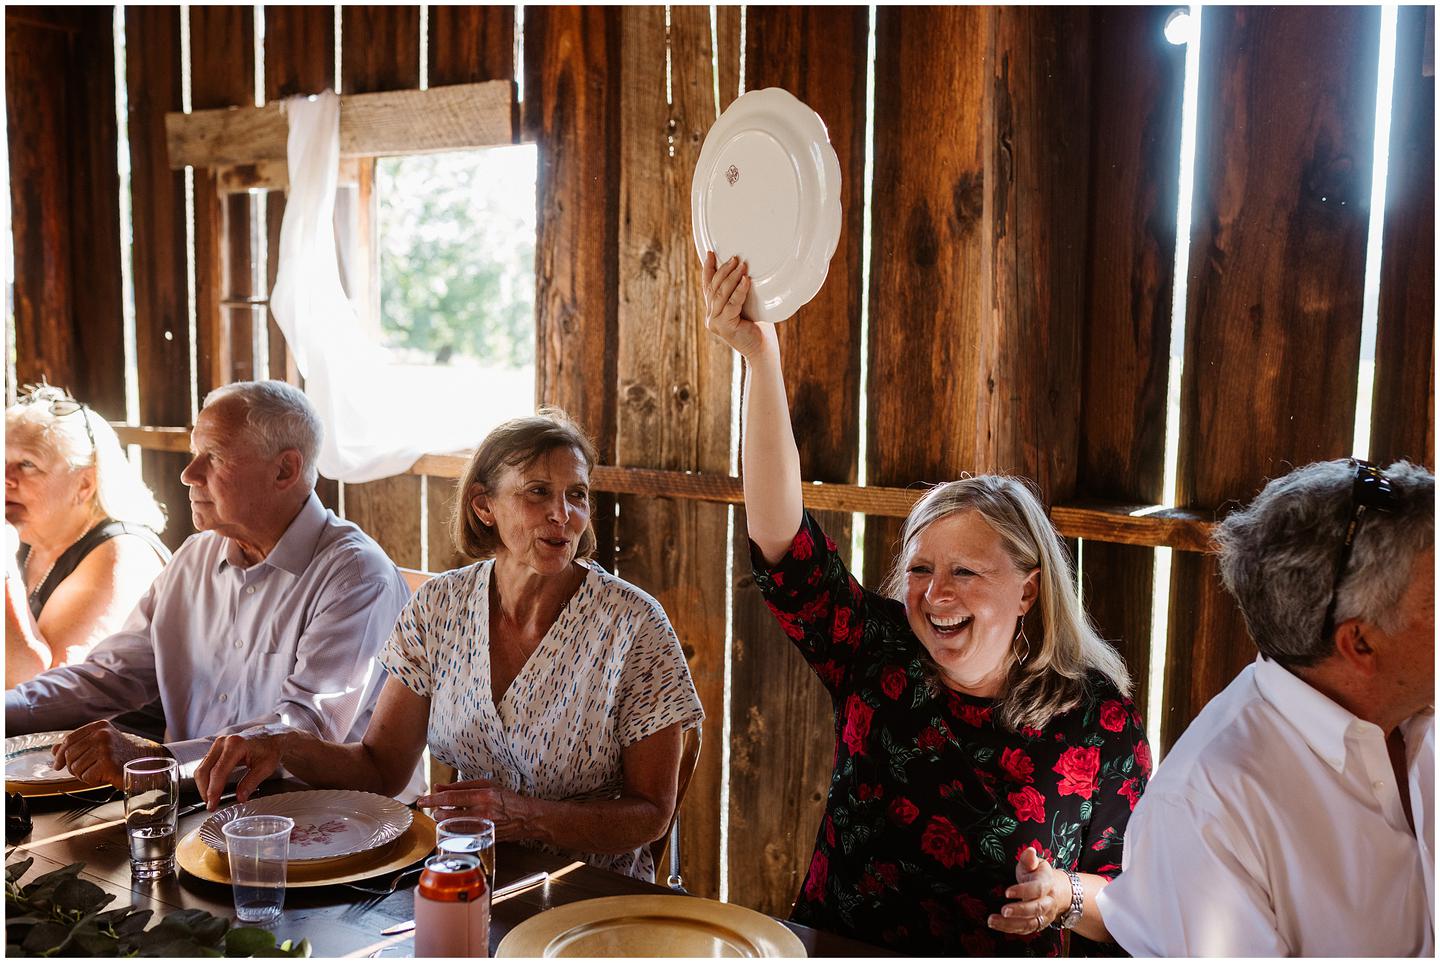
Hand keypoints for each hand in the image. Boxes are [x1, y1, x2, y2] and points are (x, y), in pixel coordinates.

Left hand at [52, 720, 167, 788]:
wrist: (145, 763)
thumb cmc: (121, 755)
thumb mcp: (99, 745)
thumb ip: (78, 745)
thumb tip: (54, 750)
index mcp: (99, 726)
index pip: (69, 740)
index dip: (60, 754)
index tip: (58, 765)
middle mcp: (102, 734)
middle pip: (70, 755)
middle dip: (74, 767)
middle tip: (87, 770)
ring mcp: (105, 748)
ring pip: (76, 767)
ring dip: (84, 774)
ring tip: (99, 771)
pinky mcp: (108, 763)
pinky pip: (86, 776)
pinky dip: (93, 780)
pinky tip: (104, 776)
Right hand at [194, 728, 288, 808]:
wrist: (271, 736)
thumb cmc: (269, 749)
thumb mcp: (266, 767)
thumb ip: (251, 782)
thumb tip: (240, 798)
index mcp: (235, 745)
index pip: (218, 772)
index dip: (213, 791)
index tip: (213, 805)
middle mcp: (223, 742)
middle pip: (204, 770)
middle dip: (205, 791)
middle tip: (211, 806)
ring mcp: (217, 744)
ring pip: (202, 768)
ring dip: (203, 786)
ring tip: (211, 800)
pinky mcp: (216, 748)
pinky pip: (205, 766)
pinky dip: (206, 779)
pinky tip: (212, 789)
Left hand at [416, 778, 528, 838]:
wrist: (525, 818)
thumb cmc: (506, 798)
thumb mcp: (486, 785)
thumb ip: (461, 786)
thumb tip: (438, 787)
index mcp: (482, 795)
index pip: (451, 798)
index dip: (433, 799)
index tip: (421, 801)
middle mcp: (482, 812)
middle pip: (448, 815)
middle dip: (437, 812)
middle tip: (436, 809)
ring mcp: (481, 827)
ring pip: (451, 827)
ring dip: (443, 821)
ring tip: (444, 815)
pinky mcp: (482, 838)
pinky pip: (460, 835)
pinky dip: (453, 830)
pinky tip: (454, 824)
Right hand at [703, 251, 769, 357]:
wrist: (762, 350)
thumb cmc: (758, 327)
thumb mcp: (746, 305)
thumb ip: (739, 293)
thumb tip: (744, 270)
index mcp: (714, 311)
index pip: (708, 286)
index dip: (708, 269)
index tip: (710, 253)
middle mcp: (711, 317)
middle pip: (713, 288)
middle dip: (723, 270)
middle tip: (735, 258)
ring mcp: (715, 322)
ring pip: (720, 294)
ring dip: (731, 277)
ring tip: (741, 265)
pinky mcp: (724, 327)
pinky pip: (732, 304)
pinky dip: (739, 291)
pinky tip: (746, 281)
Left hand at [988, 846, 1066, 934]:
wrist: (1057, 892)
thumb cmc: (1039, 875)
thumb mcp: (1036, 864)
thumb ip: (1029, 859)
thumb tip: (1029, 851)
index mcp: (1047, 884)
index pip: (1037, 889)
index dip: (1023, 891)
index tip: (1007, 892)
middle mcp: (1048, 902)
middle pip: (1036, 909)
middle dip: (1020, 911)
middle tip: (1003, 911)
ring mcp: (1044, 915)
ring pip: (1030, 923)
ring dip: (1011, 924)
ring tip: (992, 921)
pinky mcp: (1038, 924)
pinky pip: (1025, 930)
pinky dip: (1010, 929)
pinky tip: (996, 925)